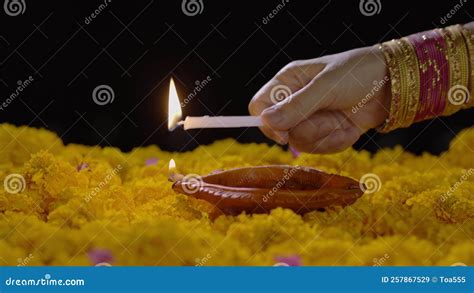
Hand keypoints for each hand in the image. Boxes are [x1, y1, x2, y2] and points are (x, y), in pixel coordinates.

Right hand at [248, 46, 390, 152]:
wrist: (392, 86)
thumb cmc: (359, 74)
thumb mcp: (327, 87)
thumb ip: (297, 106)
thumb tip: (267, 121)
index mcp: (288, 81)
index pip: (259, 106)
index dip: (268, 123)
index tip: (285, 134)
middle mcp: (294, 101)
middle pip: (280, 131)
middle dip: (309, 129)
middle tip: (331, 117)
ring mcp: (308, 118)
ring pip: (300, 142)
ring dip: (326, 135)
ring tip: (344, 120)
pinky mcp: (323, 132)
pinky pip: (319, 148)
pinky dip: (337, 141)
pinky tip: (350, 127)